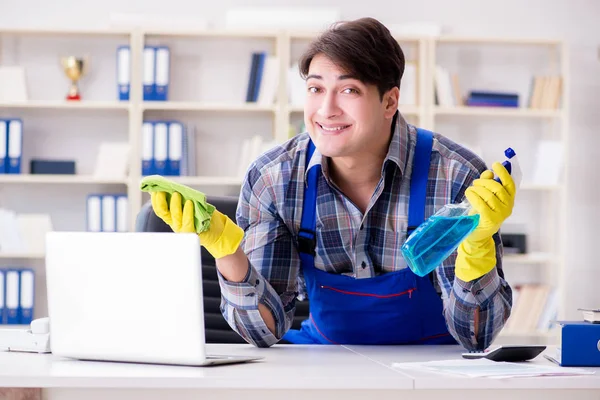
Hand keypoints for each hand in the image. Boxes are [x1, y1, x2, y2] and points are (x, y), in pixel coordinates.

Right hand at [150, 191, 243, 258]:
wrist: (218, 231)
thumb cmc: (205, 216)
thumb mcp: (192, 205)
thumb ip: (183, 199)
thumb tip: (174, 186)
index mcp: (173, 216)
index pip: (160, 208)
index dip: (155, 199)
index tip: (155, 188)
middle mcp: (175, 223)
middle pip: (162, 212)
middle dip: (160, 200)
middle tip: (161, 190)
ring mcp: (183, 228)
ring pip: (174, 216)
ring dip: (175, 204)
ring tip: (177, 194)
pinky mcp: (192, 232)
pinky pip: (188, 222)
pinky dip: (188, 212)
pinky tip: (190, 203)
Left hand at [455, 163, 516, 281]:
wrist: (476, 234)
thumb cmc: (480, 214)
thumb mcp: (484, 197)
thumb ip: (487, 184)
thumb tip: (488, 173)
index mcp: (509, 200)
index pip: (510, 184)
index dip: (503, 173)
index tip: (495, 164)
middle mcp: (508, 207)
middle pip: (497, 187)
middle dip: (484, 182)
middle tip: (475, 183)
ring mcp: (500, 215)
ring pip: (489, 194)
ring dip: (477, 189)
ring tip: (470, 190)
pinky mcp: (491, 220)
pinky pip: (482, 203)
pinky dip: (474, 196)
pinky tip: (469, 194)